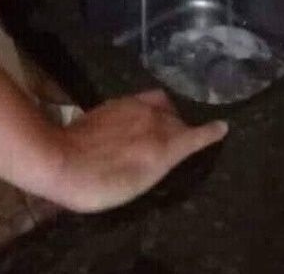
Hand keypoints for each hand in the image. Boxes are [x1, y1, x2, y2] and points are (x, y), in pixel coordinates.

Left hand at [49, 89, 227, 212]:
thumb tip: (185, 142)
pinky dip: (147, 108)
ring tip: (160, 126)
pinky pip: (141, 100)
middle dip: (183, 127)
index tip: (222, 127)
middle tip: (179, 141)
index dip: (210, 132)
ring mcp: (133, 107)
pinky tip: (136, 120)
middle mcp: (153, 119)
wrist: (61, 160)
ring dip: (166, 114)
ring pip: (161, 103)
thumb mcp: (139, 181)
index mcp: (164, 143)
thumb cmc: (101, 183)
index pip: (195, 134)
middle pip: (177, 118)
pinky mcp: (115, 103)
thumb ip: (163, 159)